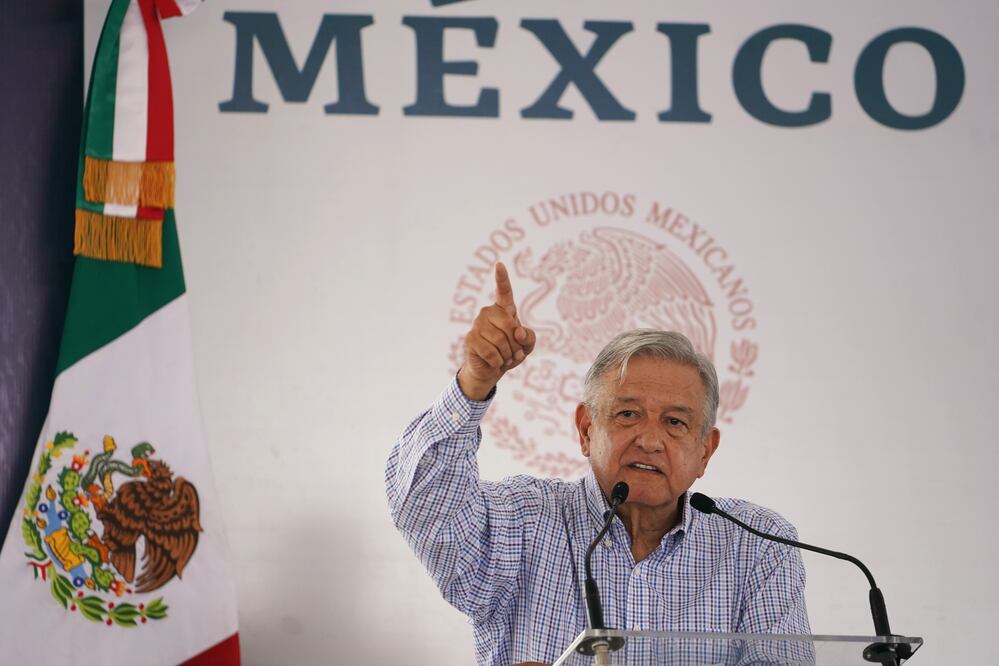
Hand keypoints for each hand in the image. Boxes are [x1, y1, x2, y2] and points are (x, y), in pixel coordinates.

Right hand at [457, 262, 536, 400]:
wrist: (492, 370)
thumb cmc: (510, 353)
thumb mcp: (526, 346)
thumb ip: (529, 337)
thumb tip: (518, 332)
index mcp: (503, 310)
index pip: (504, 291)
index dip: (502, 278)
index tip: (499, 264)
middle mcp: (488, 313)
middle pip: (509, 325)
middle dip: (516, 344)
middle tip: (514, 353)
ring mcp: (477, 324)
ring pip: (500, 340)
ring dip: (508, 355)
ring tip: (505, 358)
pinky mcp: (470, 338)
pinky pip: (492, 352)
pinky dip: (498, 362)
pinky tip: (495, 362)